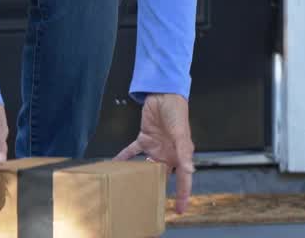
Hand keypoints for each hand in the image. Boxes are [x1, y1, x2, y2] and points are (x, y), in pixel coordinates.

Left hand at [114, 93, 195, 213]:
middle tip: (152, 203)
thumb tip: (189, 171)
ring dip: (140, 175)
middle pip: (163, 175)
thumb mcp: (181, 134)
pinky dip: (124, 157)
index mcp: (180, 154)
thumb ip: (184, 153)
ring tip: (131, 188)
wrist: (164, 94)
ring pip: (147, 166)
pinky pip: (132, 151)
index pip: (183, 177)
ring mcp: (155, 146)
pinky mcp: (144, 138)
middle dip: (159, 188)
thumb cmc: (177, 113)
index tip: (180, 208)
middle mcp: (168, 153)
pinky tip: (115, 164)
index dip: (182, 193)